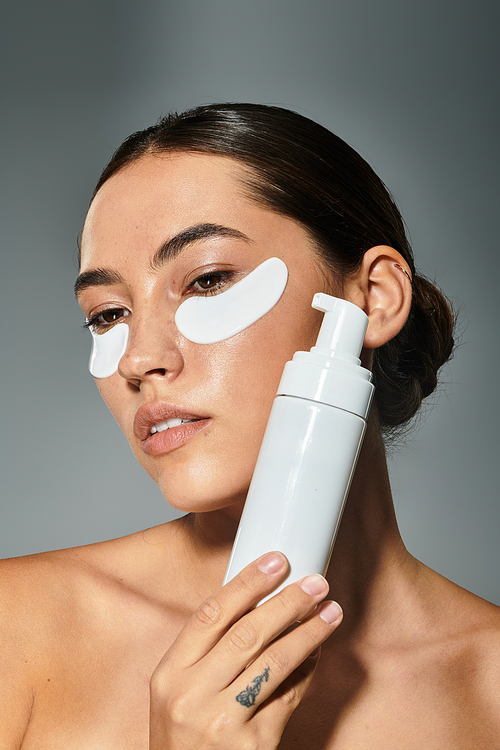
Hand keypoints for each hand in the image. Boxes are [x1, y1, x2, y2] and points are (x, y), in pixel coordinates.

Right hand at [149, 552, 342, 748]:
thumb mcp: (178, 692)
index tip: (276, 560)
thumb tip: (259, 601)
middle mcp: (191, 696)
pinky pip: (289, 697)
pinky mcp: (254, 746)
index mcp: (169, 674)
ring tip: (330, 611)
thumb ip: (207, 652)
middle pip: (248, 633)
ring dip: (309, 632)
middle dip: (288, 602)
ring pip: (276, 662)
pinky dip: (308, 670)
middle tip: (315, 583)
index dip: (247, 582)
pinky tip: (318, 652)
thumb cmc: (184, 740)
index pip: (211, 614)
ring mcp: (223, 723)